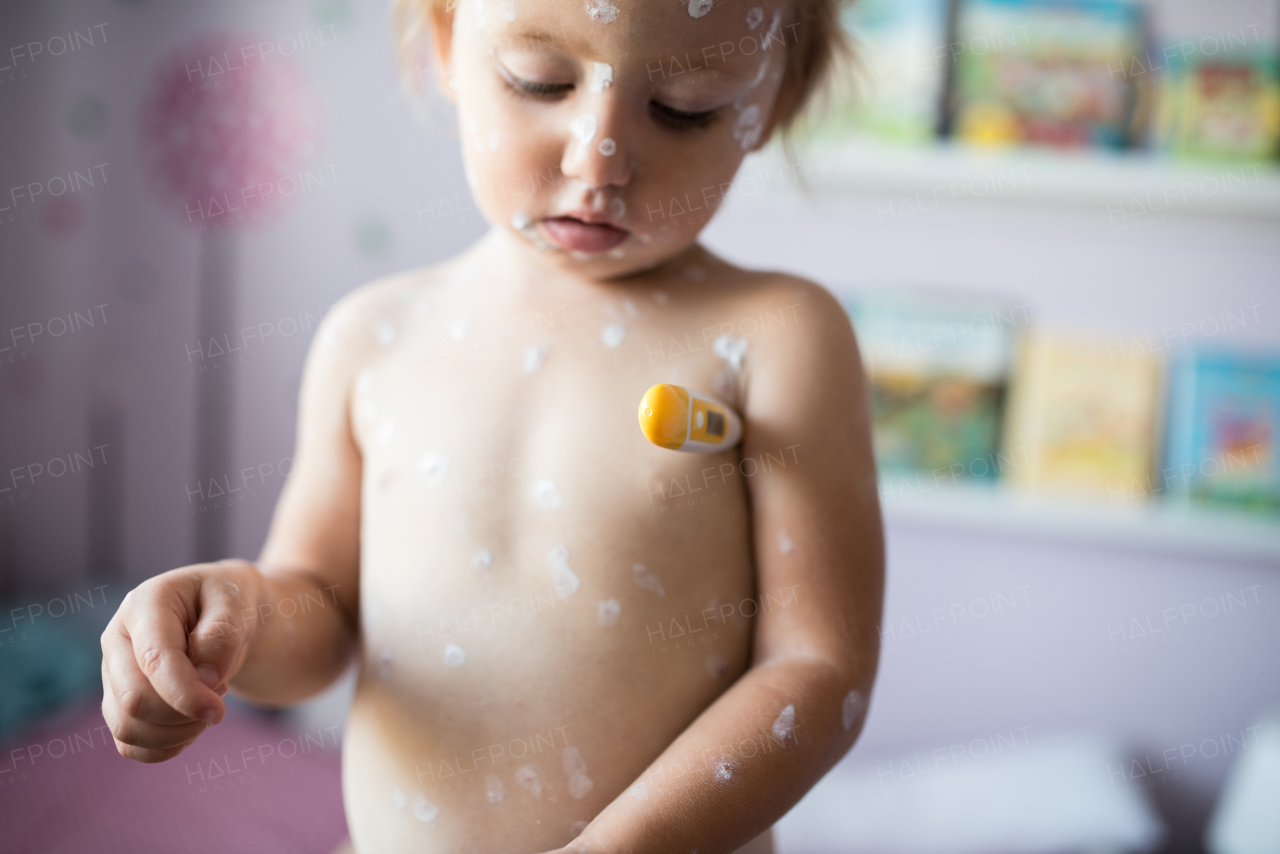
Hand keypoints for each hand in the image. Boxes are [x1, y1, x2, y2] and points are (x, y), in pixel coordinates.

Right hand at [100, 559, 262, 761]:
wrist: (222, 613)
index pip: (153, 661)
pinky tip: (193, 723)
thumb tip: (205, 678)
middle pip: (134, 702)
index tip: (219, 712)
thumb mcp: (237, 600)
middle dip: (185, 712)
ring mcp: (112, 673)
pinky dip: (168, 746)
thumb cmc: (229, 601)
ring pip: (128, 729)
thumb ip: (223, 634)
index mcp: (143, 606)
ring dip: (179, 731)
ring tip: (208, 700)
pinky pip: (131, 745)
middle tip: (219, 689)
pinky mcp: (118, 703)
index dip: (185, 694)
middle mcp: (116, 639)